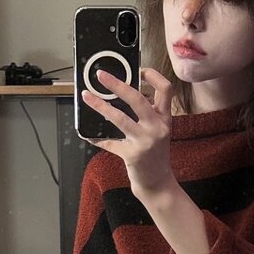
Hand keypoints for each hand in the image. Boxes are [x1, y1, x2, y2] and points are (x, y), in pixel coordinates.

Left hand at [81, 68, 174, 200]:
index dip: (153, 75)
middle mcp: (158, 127)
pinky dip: (96, 137)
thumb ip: (146, 113)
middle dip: (117, 84)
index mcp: (165, 118)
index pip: (166, 89)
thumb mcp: (157, 131)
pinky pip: (109, 142)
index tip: (138, 69)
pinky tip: (87, 133)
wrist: (158, 183)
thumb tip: (122, 93)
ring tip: (86, 97)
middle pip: (137, 99)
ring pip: (119, 118)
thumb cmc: (155, 154)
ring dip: (100, 106)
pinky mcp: (133, 155)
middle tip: (100, 75)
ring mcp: (145, 141)